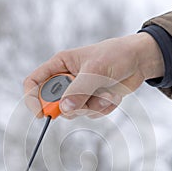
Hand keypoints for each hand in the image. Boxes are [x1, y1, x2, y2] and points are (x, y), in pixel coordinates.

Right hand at [24, 32, 163, 118]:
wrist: (139, 62)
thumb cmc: (116, 56)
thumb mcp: (96, 70)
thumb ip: (78, 90)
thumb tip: (64, 109)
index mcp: (61, 65)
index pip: (35, 82)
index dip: (32, 99)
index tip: (41, 114)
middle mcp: (67, 80)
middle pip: (54, 103)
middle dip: (72, 106)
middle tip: (86, 101)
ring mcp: (80, 92)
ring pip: (75, 112)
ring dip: (93, 106)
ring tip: (107, 92)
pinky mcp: (92, 101)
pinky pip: (91, 114)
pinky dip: (104, 108)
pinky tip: (113, 95)